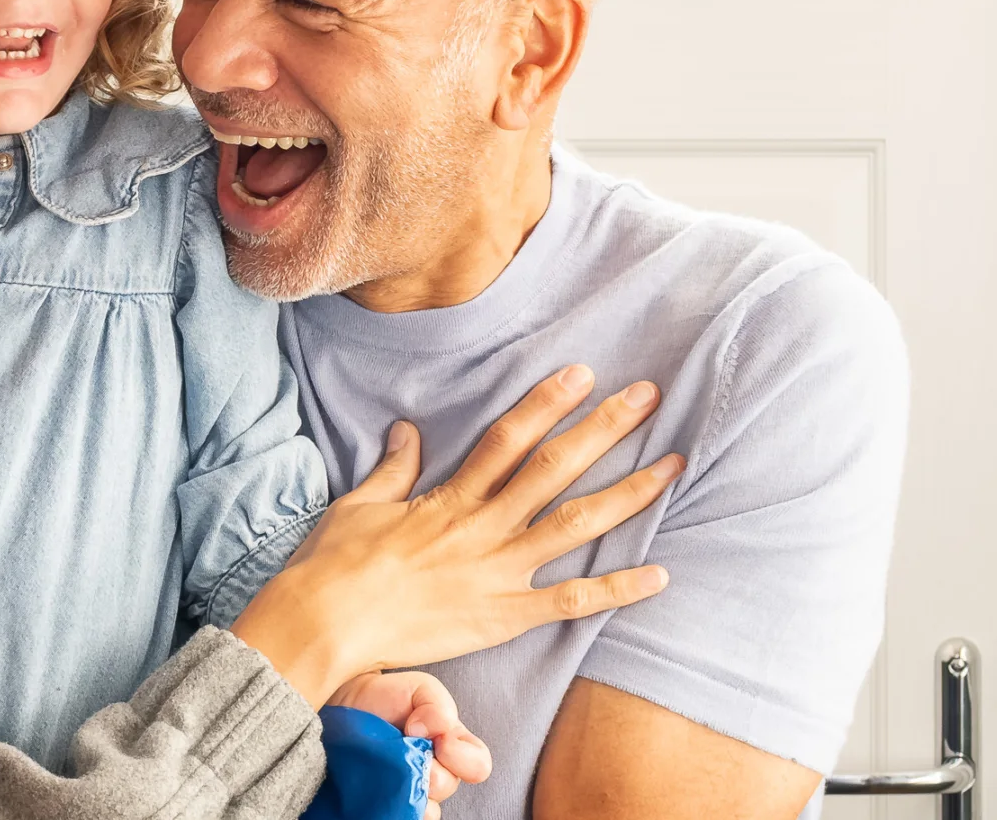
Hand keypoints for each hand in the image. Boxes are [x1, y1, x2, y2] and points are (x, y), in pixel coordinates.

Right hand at [231, 365, 682, 701]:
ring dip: (628, 494)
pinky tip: (660, 576)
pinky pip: (571, 601)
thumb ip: (393, 467)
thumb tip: (408, 431)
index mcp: (451, 496)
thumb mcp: (360, 503)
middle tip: (649, 397)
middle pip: (555, 467)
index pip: (509, 437)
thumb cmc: (335, 565)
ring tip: (672, 468)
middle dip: (605, 429)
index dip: (548, 401)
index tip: (583, 373)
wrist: (324, 623)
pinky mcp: (503, 616)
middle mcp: (483, 526)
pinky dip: (617, 590)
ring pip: (575, 525)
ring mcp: (498, 571)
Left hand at [329, 670, 491, 815]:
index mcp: (453, 747)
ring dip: (408, 786)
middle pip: (447, 786)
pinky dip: (392, 808)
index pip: (478, 766)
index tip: (440, 741)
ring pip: (424, 807)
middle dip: (427, 766)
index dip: (463, 758)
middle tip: (403, 747)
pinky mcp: (385, 803)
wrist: (345, 705)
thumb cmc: (387, 698)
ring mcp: (410, 791)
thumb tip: (431, 730)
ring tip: (386, 766)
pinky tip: (379, 788)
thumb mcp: (420, 689)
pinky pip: (398, 816)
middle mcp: (436, 773)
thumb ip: (437, 705)